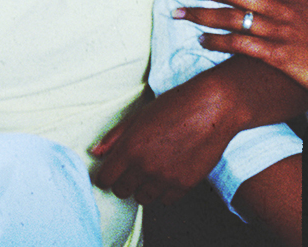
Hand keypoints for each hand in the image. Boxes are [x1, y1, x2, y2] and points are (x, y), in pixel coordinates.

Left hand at [91, 76, 241, 204]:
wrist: (211, 109)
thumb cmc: (173, 107)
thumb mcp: (138, 116)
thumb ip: (114, 137)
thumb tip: (95, 153)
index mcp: (130, 147)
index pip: (106, 178)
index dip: (104, 177)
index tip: (108, 174)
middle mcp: (146, 166)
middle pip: (122, 191)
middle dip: (121, 183)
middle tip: (129, 172)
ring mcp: (166, 178)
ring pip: (143, 198)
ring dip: (142, 188)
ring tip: (149, 172)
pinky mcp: (186, 184)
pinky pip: (166, 200)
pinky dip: (163, 192)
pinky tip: (166, 176)